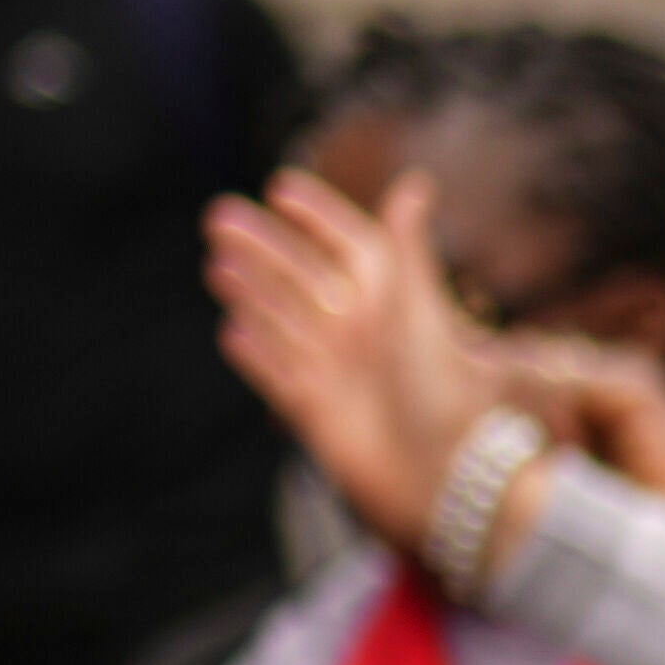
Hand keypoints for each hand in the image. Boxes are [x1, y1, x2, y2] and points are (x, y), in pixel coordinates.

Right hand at [209, 170, 519, 563]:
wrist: (445, 481)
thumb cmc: (446, 396)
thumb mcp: (422, 313)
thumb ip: (408, 252)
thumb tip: (415, 184)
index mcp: (391, 302)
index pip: (349, 244)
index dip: (318, 215)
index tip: (282, 188)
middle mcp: (361, 332)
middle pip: (302, 278)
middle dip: (264, 248)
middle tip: (220, 217)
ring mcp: (336, 371)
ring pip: (283, 320)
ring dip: (252, 292)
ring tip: (218, 264)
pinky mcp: (316, 412)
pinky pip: (277, 376)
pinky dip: (256, 355)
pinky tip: (232, 333)